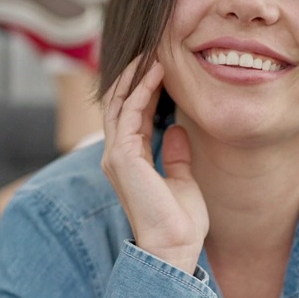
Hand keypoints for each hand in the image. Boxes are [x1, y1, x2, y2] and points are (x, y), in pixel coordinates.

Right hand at [101, 57, 208, 274]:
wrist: (174, 247)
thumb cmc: (179, 222)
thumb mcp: (182, 180)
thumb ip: (176, 155)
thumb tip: (178, 129)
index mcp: (129, 161)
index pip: (132, 116)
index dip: (144, 90)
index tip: (160, 67)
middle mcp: (117, 156)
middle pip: (119, 105)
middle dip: (133, 76)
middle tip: (153, 50)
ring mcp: (116, 156)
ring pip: (119, 104)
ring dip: (136, 77)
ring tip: (154, 54)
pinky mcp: (121, 157)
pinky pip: (128, 114)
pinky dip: (141, 91)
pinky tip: (156, 74)